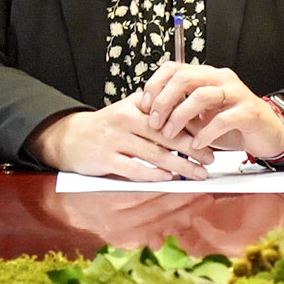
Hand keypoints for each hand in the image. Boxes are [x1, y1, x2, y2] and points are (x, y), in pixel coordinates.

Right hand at [30, 99, 211, 180]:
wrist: (72, 138)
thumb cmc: (108, 126)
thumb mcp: (130, 111)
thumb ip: (156, 114)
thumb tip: (193, 122)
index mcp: (134, 105)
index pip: (169, 113)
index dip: (193, 126)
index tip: (211, 135)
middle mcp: (124, 119)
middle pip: (165, 134)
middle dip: (192, 147)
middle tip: (210, 158)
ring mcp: (114, 140)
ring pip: (154, 154)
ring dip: (179, 165)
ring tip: (197, 173)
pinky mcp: (105, 159)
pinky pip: (134, 168)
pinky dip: (154, 174)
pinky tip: (169, 178)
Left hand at [134, 60, 283, 159]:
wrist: (266, 134)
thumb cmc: (231, 125)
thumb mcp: (199, 117)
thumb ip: (179, 110)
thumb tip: (150, 114)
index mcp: (206, 76)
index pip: (174, 68)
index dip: (155, 85)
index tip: (144, 105)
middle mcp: (220, 79)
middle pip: (185, 78)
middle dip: (164, 101)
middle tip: (154, 122)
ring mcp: (236, 93)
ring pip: (202, 95)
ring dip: (180, 116)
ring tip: (171, 134)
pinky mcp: (249, 112)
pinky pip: (222, 120)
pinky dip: (205, 134)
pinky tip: (197, 145)